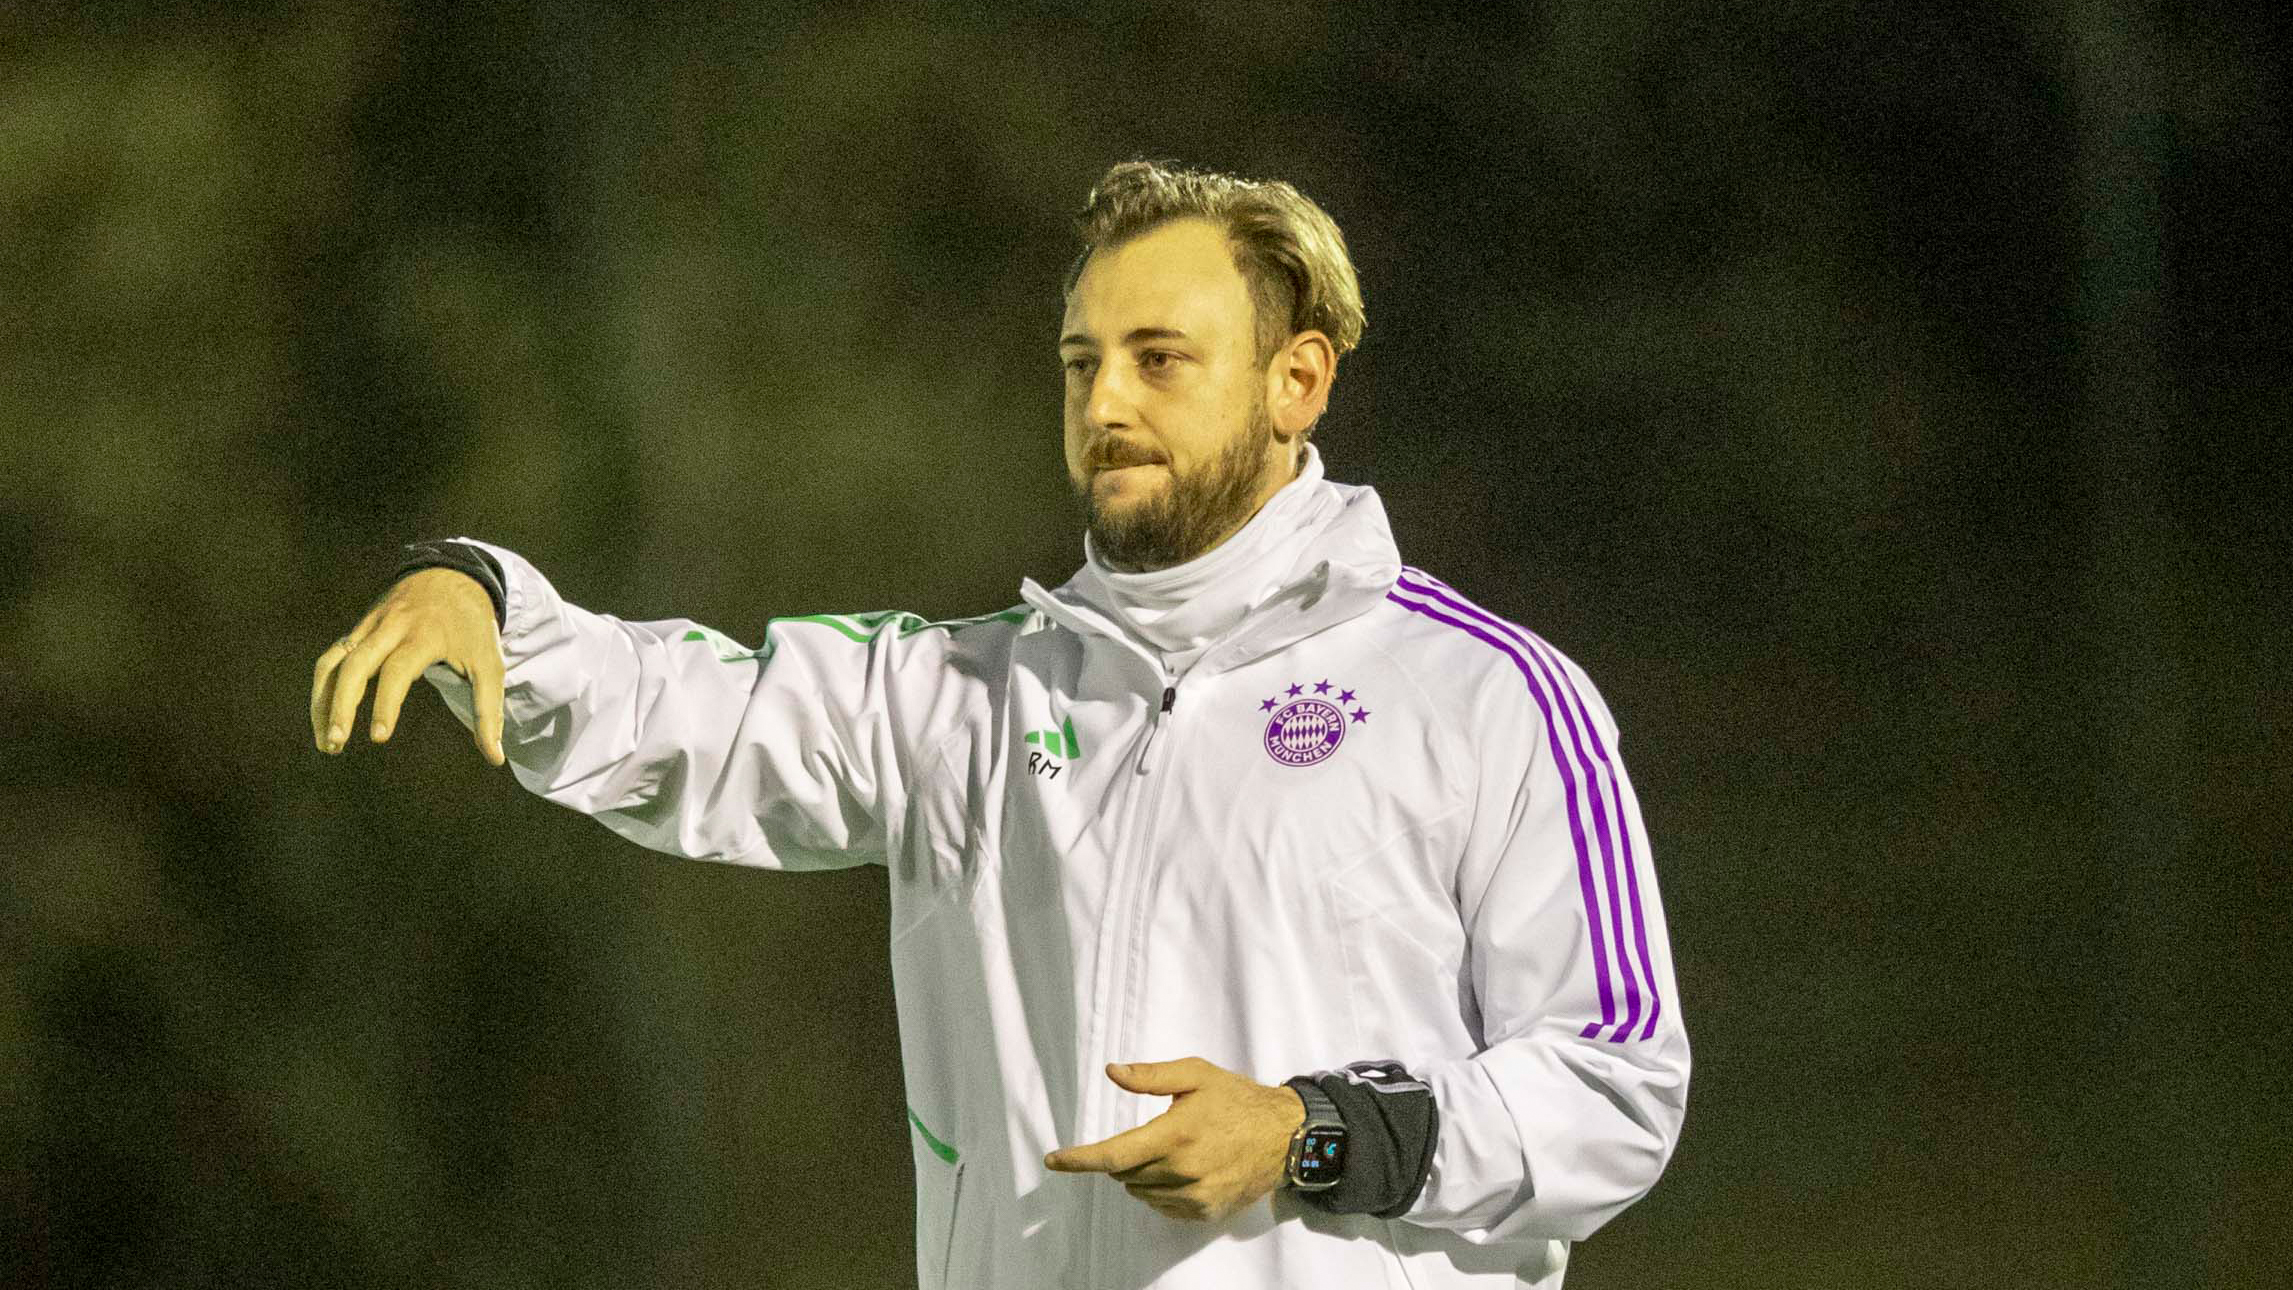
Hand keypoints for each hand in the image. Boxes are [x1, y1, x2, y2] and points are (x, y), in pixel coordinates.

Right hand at [311, 567, 505, 765]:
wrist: (454, 576)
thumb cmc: (473, 628)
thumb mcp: (491, 665)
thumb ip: (489, 713)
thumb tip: (495, 758)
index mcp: (425, 634)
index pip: (397, 671)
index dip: (386, 704)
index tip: (379, 737)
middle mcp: (391, 627)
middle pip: (355, 664)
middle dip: (340, 705)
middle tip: (335, 745)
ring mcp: (370, 626)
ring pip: (333, 662)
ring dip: (322, 702)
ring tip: (327, 744)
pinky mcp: (359, 628)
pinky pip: (331, 658)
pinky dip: (323, 688)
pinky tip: (325, 718)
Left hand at [1043, 1057, 1304, 1223]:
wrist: (1284, 1135)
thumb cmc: (1237, 1099)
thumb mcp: (1196, 1075)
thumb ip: (1151, 1075)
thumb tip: (1112, 1071)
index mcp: (1174, 1134)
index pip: (1113, 1155)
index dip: (1079, 1159)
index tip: (1053, 1160)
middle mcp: (1182, 1170)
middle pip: (1125, 1173)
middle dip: (1125, 1155)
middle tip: (1153, 1135)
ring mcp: (1195, 1196)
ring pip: (1141, 1191)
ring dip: (1142, 1174)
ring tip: (1174, 1150)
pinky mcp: (1206, 1212)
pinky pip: (1163, 1206)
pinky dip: (1161, 1191)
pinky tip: (1184, 1170)